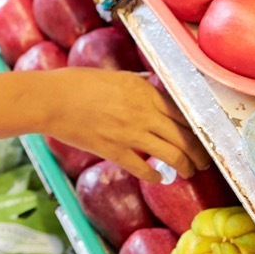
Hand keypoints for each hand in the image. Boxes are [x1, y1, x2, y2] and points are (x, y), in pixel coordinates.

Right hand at [40, 67, 210, 183]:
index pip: (183, 113)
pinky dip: (155, 176)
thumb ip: (137, 82)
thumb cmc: (75, 83)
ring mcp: (130, 133)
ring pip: (172, 155)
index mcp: (143, 91)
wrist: (50, 100)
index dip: (197, 128)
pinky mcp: (114, 150)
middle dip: (199, 152)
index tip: (202, 135)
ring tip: (190, 171)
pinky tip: (158, 178)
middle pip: (184, 136)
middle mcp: (143, 112)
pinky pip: (143, 168)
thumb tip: (152, 84)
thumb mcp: (113, 75)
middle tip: (204, 160)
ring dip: (185, 166)